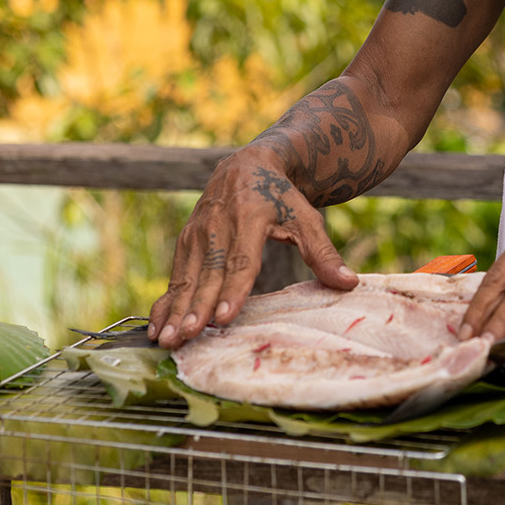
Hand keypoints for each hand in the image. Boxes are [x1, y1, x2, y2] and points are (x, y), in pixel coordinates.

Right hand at [150, 148, 356, 347]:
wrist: (246, 165)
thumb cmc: (281, 197)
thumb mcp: (306, 217)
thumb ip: (323, 253)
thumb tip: (348, 283)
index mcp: (250, 218)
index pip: (241, 260)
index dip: (232, 290)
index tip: (223, 317)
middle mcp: (218, 226)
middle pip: (207, 274)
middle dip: (196, 308)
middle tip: (186, 337)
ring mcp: (197, 233)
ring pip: (186, 277)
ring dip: (175, 310)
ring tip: (166, 340)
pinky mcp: (185, 241)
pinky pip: (174, 275)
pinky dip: (164, 302)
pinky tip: (155, 327)